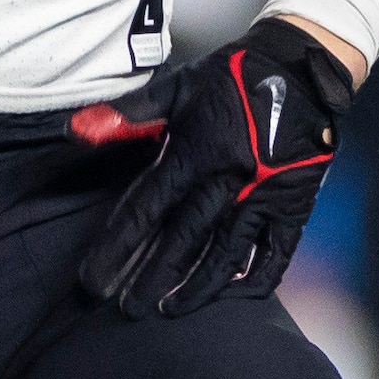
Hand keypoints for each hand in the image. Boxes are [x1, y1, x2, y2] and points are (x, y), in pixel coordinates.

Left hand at [78, 21, 353, 318]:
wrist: (302, 67)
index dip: (117, 246)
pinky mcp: (294, 204)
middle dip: (151, 278)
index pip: (146, 208)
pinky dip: (256, 279)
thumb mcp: (177, 86)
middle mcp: (230, 179)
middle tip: (127, 311)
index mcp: (196, 151)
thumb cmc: (234, 77)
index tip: (94, 278)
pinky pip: (276, 253)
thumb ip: (128, 114)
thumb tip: (76, 131)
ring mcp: (265, 195)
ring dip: (196, 287)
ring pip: (227, 254)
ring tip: (169, 311)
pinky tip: (232, 297)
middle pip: (183, 239)